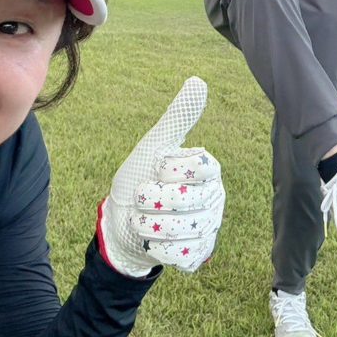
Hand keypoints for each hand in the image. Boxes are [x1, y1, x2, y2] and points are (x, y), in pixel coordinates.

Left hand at [98, 77, 224, 276]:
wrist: (121, 221)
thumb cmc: (141, 177)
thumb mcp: (155, 144)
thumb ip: (178, 116)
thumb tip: (198, 81)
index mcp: (209, 171)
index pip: (200, 167)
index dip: (170, 170)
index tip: (157, 169)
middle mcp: (215, 199)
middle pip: (187, 200)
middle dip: (151, 199)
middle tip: (141, 197)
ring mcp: (209, 228)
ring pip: (183, 230)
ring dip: (150, 225)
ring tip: (141, 219)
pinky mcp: (198, 255)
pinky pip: (182, 256)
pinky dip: (159, 249)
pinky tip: (153, 241)